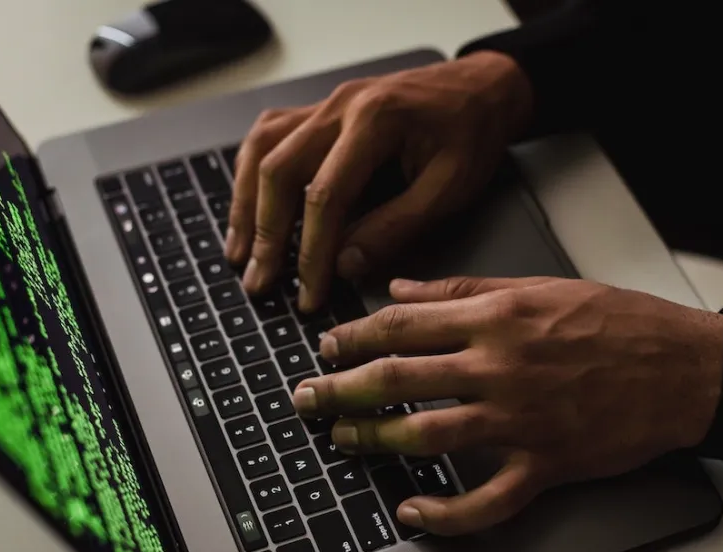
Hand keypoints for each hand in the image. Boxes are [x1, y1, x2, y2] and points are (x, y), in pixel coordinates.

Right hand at [225, 51, 533, 311]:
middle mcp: (340, 106)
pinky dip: (252, 173)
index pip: (325, 194)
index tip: (308, 292)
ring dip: (246, 204)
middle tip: (260, 282)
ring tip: (240, 252)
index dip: (312, 251)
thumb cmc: (472, 132)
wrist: (482, 89)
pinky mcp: (322, 112)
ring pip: (262, 150)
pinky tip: (248, 205)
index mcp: (376, 120)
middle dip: (266, 234)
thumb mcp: (450, 188)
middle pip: (279, 169)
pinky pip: (270, 137)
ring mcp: (326, 105)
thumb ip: (397, 227)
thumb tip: (345, 265)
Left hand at [291, 277, 722, 535]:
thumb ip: (463, 287)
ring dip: (375, 441)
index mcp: (497, 316)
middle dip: (341, 390)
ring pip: (427, 436)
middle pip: (398, 379)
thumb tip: (402, 288)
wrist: (684, 368)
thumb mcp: (539, 285)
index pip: (402, 324)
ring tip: (343, 441)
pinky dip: (445, 513)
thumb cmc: (619, 322)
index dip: (352, 337)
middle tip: (308, 398)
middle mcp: (500, 366)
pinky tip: (413, 511)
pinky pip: (485, 500)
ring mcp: (520, 420)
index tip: (326, 347)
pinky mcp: (544, 464)